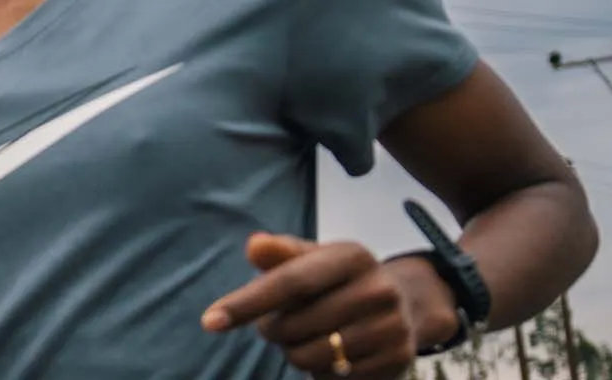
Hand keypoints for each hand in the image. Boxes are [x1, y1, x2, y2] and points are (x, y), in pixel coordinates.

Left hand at [203, 233, 459, 378]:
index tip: (209, 321)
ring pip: (308, 356)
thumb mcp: (312, 259)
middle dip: (271, 330)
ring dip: (292, 352)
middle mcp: (379, 288)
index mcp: (352, 256)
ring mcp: (392, 326)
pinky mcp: (397, 359)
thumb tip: (254, 245)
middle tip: (278, 323)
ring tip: (303, 336)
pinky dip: (319, 370)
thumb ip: (281, 253)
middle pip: (293, 325)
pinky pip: (331, 377)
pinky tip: (331, 352)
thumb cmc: (337, 279)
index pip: (288, 282)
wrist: (401, 304)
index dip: (246, 303)